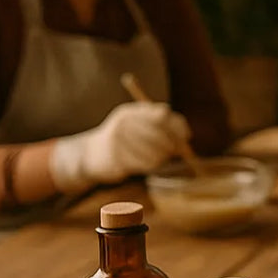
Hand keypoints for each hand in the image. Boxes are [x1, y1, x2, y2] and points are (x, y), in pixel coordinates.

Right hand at [50, 102, 190, 192]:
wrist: (91, 154)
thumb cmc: (123, 140)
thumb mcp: (138, 125)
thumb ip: (161, 125)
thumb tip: (187, 135)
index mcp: (130, 112)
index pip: (162, 114)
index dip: (178, 126)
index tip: (187, 136)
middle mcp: (123, 123)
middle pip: (160, 133)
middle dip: (174, 144)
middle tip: (176, 151)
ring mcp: (118, 141)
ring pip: (155, 151)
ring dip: (163, 157)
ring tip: (161, 158)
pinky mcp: (117, 158)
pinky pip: (145, 164)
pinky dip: (152, 165)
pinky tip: (149, 164)